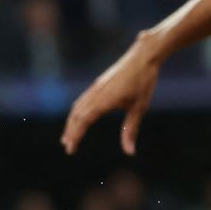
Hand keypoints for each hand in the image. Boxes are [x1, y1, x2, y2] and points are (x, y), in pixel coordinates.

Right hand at [61, 31, 166, 155]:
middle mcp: (95, 95)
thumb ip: (130, 130)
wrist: (142, 57)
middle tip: (67, 147)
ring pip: (77, 108)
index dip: (75, 137)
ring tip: (68, 135)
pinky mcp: (97, 84)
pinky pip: (81, 100)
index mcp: (104, 101)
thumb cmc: (143, 82)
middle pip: (76, 117)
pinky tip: (78, 117)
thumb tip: (130, 152)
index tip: (70, 149)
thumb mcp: (140, 108)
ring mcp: (94, 88)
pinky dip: (76, 112)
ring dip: (71, 123)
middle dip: (70, 132)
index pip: (83, 122)